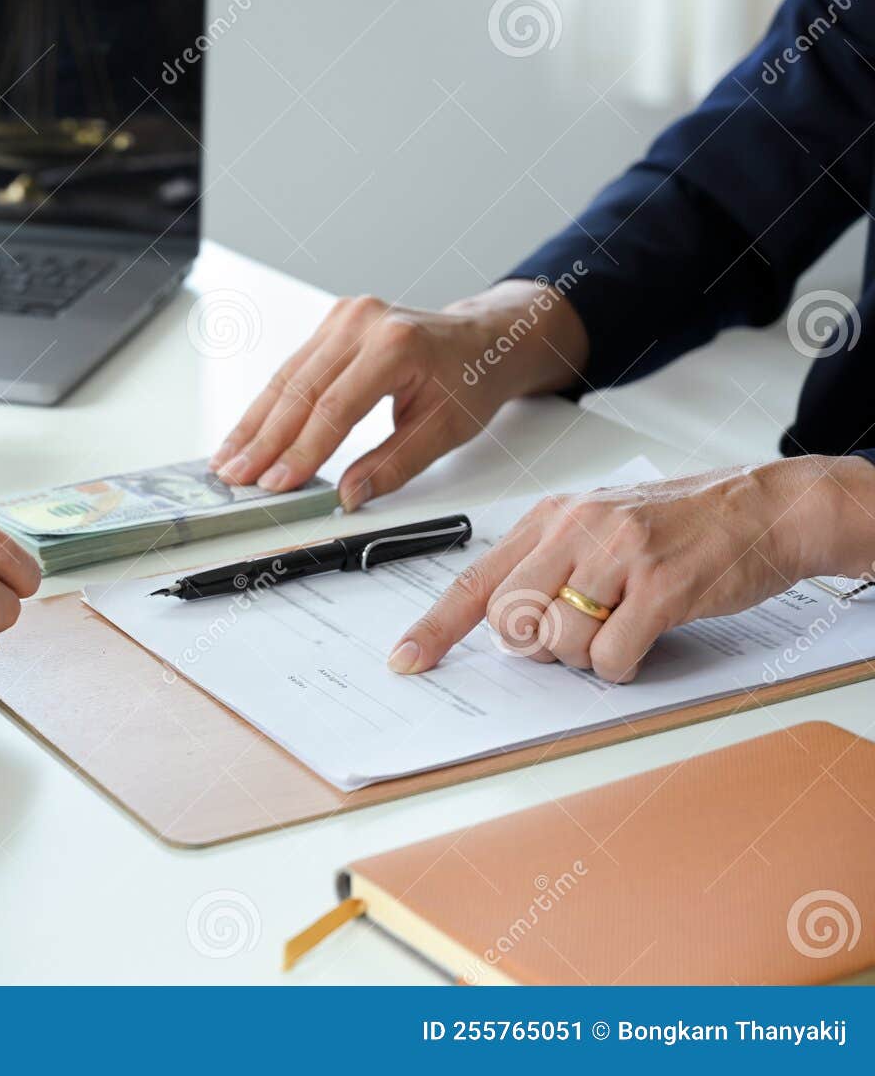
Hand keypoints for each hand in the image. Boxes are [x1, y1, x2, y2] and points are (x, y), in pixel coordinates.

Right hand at [210, 281, 588, 509]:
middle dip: (264, 441)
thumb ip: (393, 465)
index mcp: (396, 344)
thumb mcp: (445, 430)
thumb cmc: (471, 379)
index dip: (300, 451)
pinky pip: (292, 368)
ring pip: (286, 378)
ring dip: (254, 424)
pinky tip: (247, 432)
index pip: (334, 407)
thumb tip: (348, 495)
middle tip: (237, 478)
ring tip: (228, 461)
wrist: (485, 339)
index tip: (275, 484)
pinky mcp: (333, 324)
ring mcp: (344, 318)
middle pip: (300, 391)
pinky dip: (268, 405)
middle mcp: (363, 322)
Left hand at [385, 460, 844, 683]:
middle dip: (537, 647)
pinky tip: (647, 639)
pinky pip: (610, 656)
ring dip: (585, 657)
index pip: (475, 580)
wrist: (767, 508)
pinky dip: (622, 665)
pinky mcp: (660, 585)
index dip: (435, 627)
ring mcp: (618, 554)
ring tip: (622, 627)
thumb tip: (512, 627)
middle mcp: (576, 529)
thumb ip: (551, 565)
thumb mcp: (602, 527)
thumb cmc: (685, 525)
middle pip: (510, 620)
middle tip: (578, 633)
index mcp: (552, 517)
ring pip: (558, 643)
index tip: (405, 659)